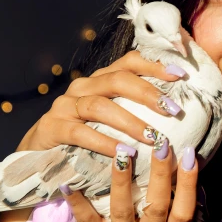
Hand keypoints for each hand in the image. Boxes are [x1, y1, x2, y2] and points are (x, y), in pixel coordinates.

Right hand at [15, 50, 186, 153]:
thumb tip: (177, 114)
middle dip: (148, 93)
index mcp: (101, 80)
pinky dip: (104, 142)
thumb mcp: (111, 122)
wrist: (41, 159)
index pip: (129, 62)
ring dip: (130, 121)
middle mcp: (83, 87)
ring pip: (100, 106)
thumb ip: (136, 113)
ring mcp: (65, 105)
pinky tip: (123, 153)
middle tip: (173, 110)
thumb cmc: (87, 139)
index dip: (154, 65)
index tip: (180, 74)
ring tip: (153, 137)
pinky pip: (80, 132)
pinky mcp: (52, 127)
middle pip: (118, 80)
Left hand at [61, 139, 197, 221]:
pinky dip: (77, 204)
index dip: (188, 183)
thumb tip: (198, 189)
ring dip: (123, 181)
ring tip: (122, 152)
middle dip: (161, 174)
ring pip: (124, 211)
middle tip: (161, 142)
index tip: (190, 154)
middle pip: (158, 206)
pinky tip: (68, 183)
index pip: (184, 210)